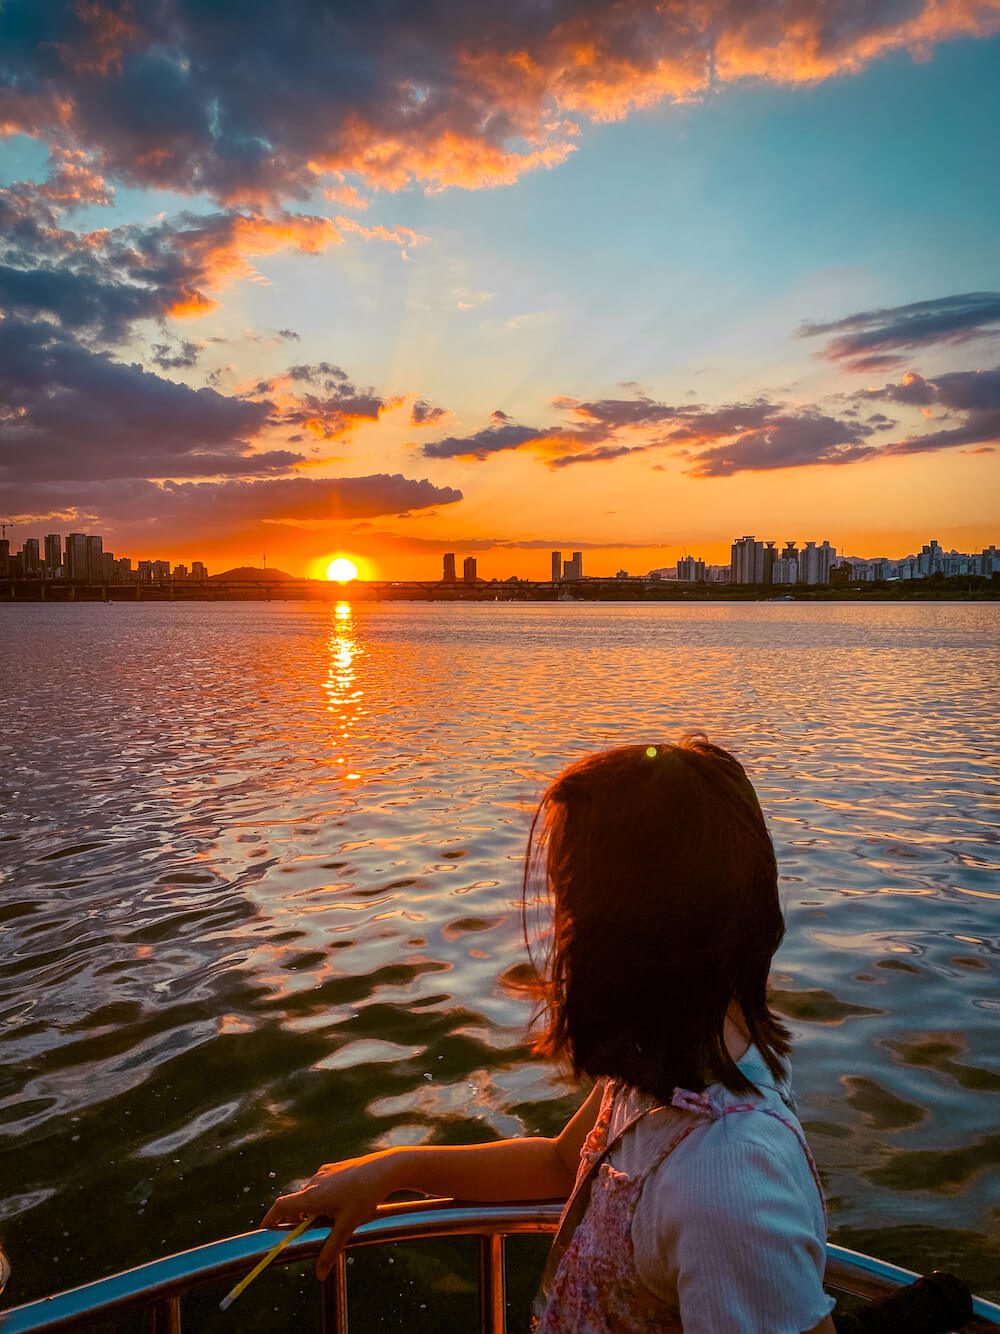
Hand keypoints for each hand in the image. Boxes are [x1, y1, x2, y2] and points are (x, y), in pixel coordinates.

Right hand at [261, 1150, 397, 1279]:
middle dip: (294, 1218)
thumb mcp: (347, 1226)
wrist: (385, 1168)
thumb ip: (331, 1249)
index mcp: (311, 1196)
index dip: (271, 1218)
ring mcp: (324, 1173)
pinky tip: (339, 1204)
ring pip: (309, 1193)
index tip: (266, 1230)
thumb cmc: (364, 1197)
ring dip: (310, 1208)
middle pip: (295, 1203)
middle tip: (300, 1232)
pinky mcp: (334, 1168)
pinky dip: (321, 1197)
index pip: (281, 1206)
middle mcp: (314, 1182)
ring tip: (323, 1221)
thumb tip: (319, 1274)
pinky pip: (321, 1185)